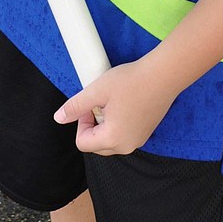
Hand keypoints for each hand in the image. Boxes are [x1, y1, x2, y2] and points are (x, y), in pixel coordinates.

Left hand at [53, 59, 175, 156]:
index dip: (80, 122)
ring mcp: (138, 141)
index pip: (82, 143)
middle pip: (96, 145)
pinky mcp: (145, 133)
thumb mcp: (96, 90)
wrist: (163, 75)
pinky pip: (123, 135)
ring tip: (112, 102)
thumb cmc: (131, 81)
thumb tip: (59, 118)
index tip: (89, 104)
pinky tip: (124, 103)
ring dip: (104, 125)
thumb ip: (75, 106)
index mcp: (113, 139)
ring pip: (109, 141)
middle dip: (92, 126)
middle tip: (99, 103)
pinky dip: (117, 124)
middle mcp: (127, 146)